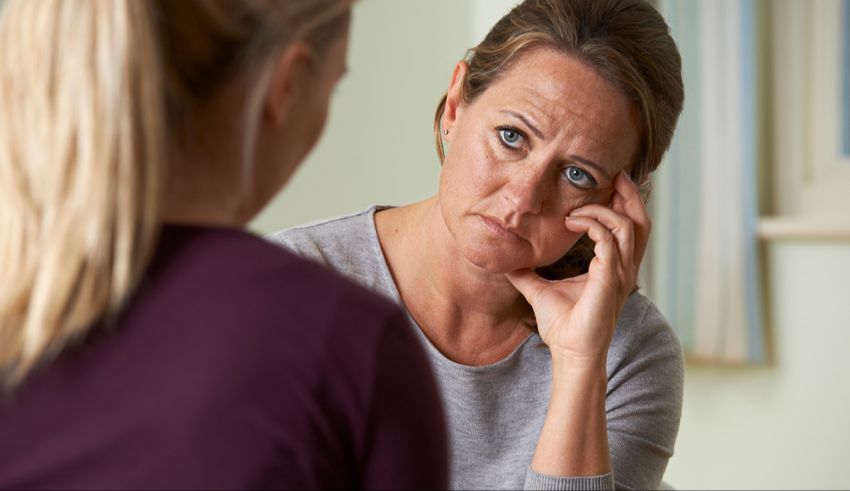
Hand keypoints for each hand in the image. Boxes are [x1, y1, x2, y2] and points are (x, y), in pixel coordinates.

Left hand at [506, 171, 650, 363]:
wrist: (569, 352)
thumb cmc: (562, 326)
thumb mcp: (540, 290)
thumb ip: (527, 273)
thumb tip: (507, 261)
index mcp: (615, 267)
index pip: (630, 227)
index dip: (623, 203)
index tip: (605, 185)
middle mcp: (623, 267)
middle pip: (641, 221)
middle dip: (630, 195)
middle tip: (614, 175)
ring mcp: (620, 273)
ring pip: (628, 225)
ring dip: (603, 208)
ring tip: (578, 205)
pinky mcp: (610, 278)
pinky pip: (609, 239)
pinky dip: (593, 223)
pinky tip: (571, 221)